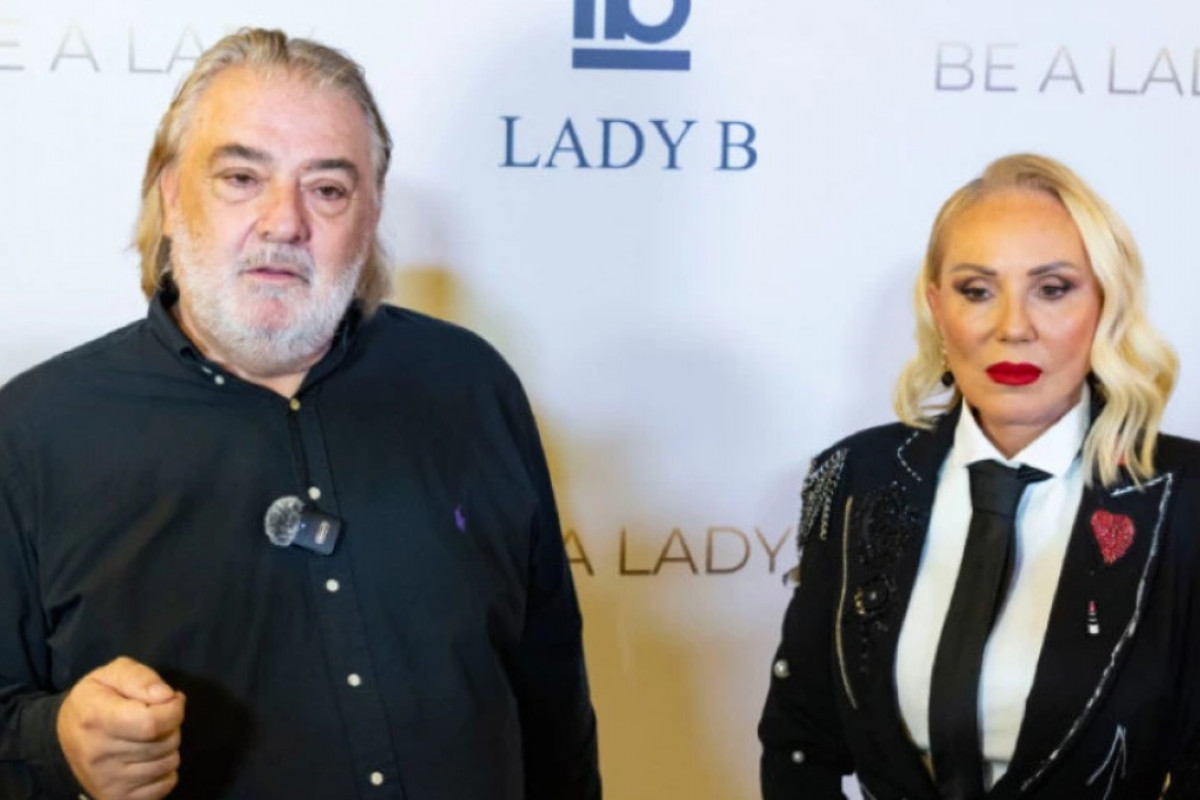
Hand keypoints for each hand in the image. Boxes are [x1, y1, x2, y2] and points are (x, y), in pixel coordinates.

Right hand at [56, 656, 184, 799]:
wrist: (60, 739)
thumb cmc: (94, 701)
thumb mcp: (111, 674)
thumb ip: (140, 678)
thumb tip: (167, 696)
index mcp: (97, 719)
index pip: (152, 722)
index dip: (173, 709)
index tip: (171, 700)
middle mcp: (100, 754)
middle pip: (165, 742)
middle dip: (171, 726)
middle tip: (155, 718)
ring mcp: (108, 781)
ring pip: (169, 763)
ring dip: (168, 747)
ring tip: (148, 738)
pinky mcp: (117, 798)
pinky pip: (165, 785)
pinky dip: (165, 771)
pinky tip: (147, 758)